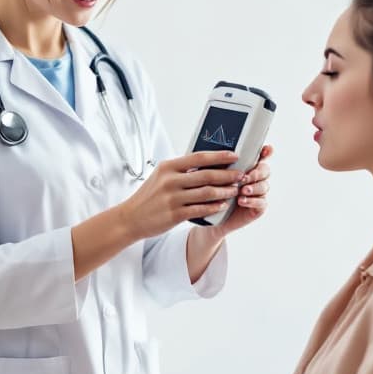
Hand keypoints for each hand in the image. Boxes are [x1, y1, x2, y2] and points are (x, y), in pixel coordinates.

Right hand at [116, 150, 242, 241]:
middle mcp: (170, 181)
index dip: (219, 156)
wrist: (130, 218)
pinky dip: (214, 207)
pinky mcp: (175, 215)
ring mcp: (173, 198)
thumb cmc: (149, 197)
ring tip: (235, 190)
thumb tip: (205, 162)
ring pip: (207, 193)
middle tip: (241, 175)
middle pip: (206, 175)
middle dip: (228, 175)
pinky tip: (223, 205)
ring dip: (225, 191)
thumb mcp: (161, 176)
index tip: (234, 155)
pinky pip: (201, 209)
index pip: (199, 157)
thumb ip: (180, 169)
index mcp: (168, 167)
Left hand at [217, 144, 272, 233]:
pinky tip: (242, 201)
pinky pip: (262, 202)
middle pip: (265, 170)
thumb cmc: (213, 191)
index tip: (266, 149)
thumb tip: (219, 154)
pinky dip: (252, 201)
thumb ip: (221, 165)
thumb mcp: (215, 175)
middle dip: (256, 172)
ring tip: (242, 190)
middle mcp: (256, 178)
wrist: (211, 216)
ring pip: (264, 186)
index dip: (266, 152)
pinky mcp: (259, 207)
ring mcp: (259, 193)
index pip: (261, 156)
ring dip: (254, 187)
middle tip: (244, 177)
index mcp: (247, 167)